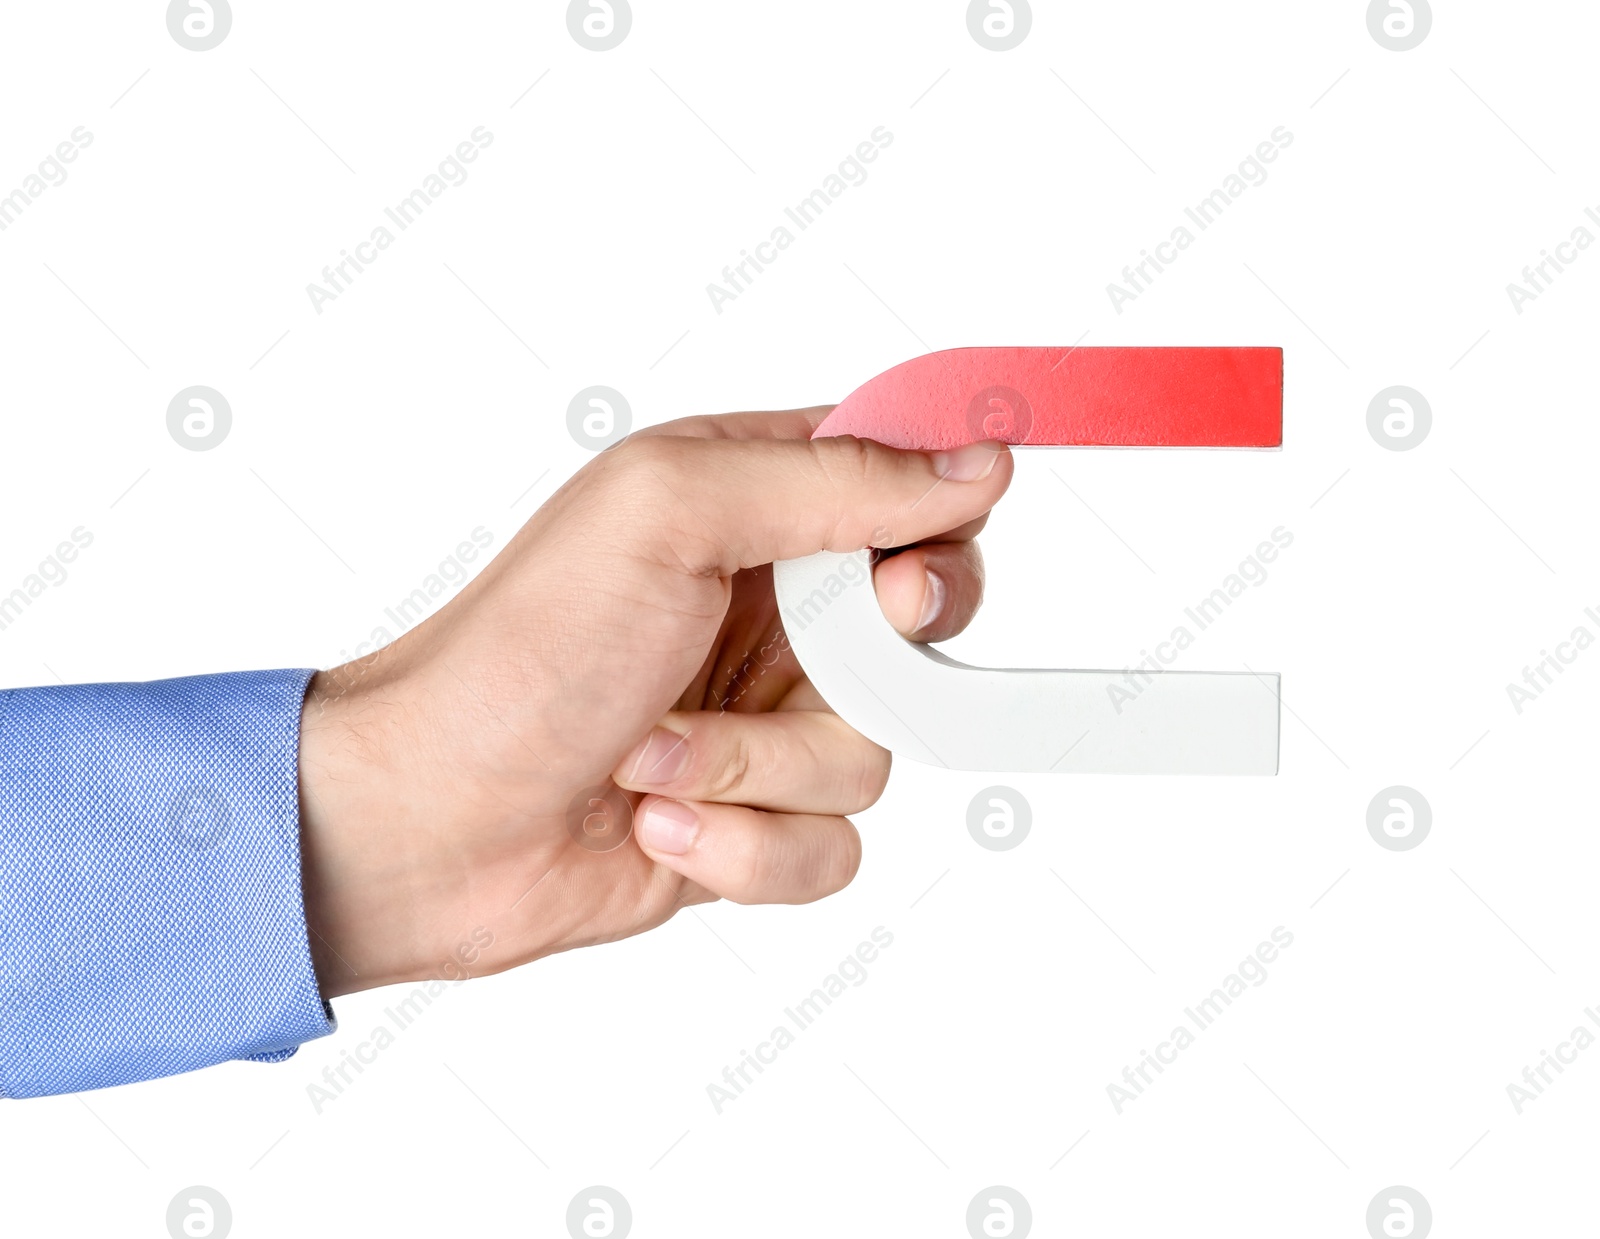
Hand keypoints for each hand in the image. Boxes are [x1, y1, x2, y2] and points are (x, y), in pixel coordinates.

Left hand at [295, 408, 1011, 995]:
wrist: (428, 825)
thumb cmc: (518, 655)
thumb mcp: (671, 514)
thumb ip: (834, 480)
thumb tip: (974, 466)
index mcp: (747, 503)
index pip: (906, 490)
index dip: (932, 533)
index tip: (901, 579)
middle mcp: (768, 609)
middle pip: (921, 631)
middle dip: (863, 667)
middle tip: (806, 662)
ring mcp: (762, 718)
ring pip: (876, 751)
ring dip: (754, 766)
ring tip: (650, 755)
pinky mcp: (753, 820)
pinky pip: (834, 845)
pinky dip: (743, 844)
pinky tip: (654, 823)